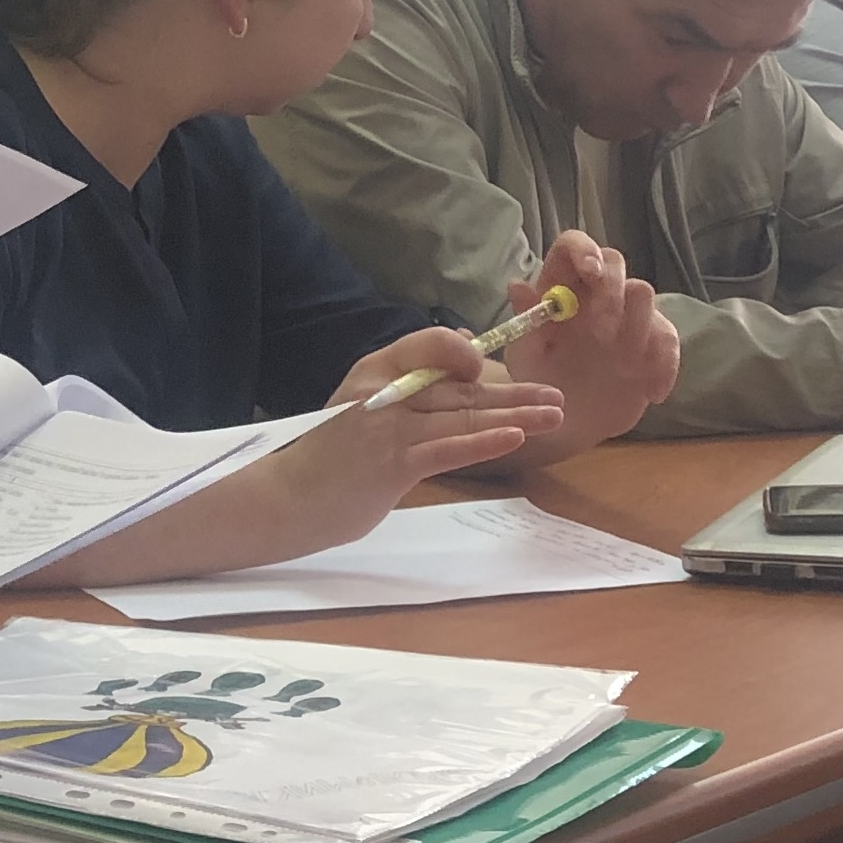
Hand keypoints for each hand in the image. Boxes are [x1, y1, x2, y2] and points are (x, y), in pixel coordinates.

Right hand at [286, 325, 567, 530]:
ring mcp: (388, 428)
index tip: (491, 367)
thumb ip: (410, 377)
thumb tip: (464, 344)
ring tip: (553, 416)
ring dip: (515, 415)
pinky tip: (514, 437)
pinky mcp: (393, 465)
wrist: (287, 499)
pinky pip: (448, 449)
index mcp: (374, 370)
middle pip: (459, 387)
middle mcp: (383, 392)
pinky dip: (484, 441)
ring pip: (463, 415)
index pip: (429, 346)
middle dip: (513, 392)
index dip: (465, 352)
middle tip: (556, 396)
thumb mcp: (363, 402)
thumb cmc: (328, 455)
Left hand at [494, 233, 677, 461]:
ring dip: (637, 323)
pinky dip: (665, 365)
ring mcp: (626, 316)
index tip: (591, 272)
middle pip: (614, 260)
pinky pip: (669, 339)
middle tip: (601, 332)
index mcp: (559, 288)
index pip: (572, 246)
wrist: (568, 424)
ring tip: (622, 366)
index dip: (584, 250)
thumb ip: (525, 327)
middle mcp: (594, 294)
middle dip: (611, 289)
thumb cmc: (542, 383)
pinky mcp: (652, 343)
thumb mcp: (526, 361)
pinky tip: (652, 393)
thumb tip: (517, 284)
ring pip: (645, 292)